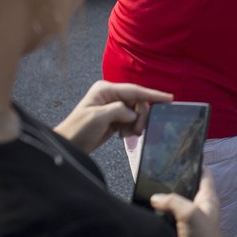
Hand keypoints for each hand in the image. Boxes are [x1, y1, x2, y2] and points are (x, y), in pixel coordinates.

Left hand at [54, 80, 172, 152]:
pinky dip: (131, 128)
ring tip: (128, 133)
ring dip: (136, 123)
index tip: (169, 98)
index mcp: (105, 90)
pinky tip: (124, 134)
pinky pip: (130, 120)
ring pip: (135, 112)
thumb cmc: (77, 130)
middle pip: (137, 102)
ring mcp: (112, 107)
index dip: (152, 94)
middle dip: (141, 115)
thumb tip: (133, 114)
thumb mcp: (98, 117)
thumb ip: (119, 111)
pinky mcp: (113, 118)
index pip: (134, 90)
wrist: (67, 146)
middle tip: (138, 129)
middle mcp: (110, 95)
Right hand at [151, 168, 220, 236]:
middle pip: (190, 187)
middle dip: (176, 182)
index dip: (195, 164)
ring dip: (168, 200)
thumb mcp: (190, 214)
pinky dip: (165, 214)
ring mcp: (193, 218)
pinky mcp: (185, 229)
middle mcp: (201, 206)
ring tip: (154, 193)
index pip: (205, 173)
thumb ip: (174, 201)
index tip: (181, 159)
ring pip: (179, 202)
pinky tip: (155, 213)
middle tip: (161, 177)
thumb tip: (156, 197)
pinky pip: (173, 216)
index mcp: (208, 197)